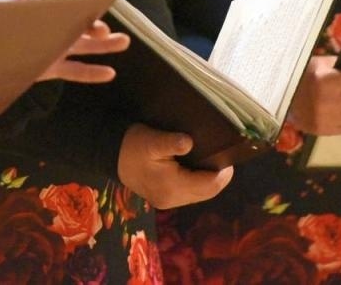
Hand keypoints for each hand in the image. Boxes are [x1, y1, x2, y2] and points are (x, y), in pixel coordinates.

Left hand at [0, 0, 131, 83]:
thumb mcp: (7, 5)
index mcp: (47, 11)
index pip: (72, 11)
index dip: (88, 17)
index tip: (100, 24)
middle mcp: (53, 29)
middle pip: (82, 30)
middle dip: (99, 31)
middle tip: (118, 38)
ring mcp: (53, 49)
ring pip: (84, 48)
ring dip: (103, 47)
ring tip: (124, 43)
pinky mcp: (49, 68)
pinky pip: (74, 72)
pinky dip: (91, 73)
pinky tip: (110, 73)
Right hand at [116, 124, 231, 208]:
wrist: (112, 156)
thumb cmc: (133, 145)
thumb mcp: (151, 140)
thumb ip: (171, 142)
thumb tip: (189, 142)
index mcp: (172, 187)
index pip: (209, 185)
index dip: (223, 172)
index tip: (228, 155)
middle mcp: (172, 199)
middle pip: (208, 192)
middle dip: (219, 177)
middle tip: (224, 156)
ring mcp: (169, 201)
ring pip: (200, 195)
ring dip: (209, 180)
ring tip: (214, 161)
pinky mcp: (165, 198)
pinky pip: (191, 193)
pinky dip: (198, 182)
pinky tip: (198, 168)